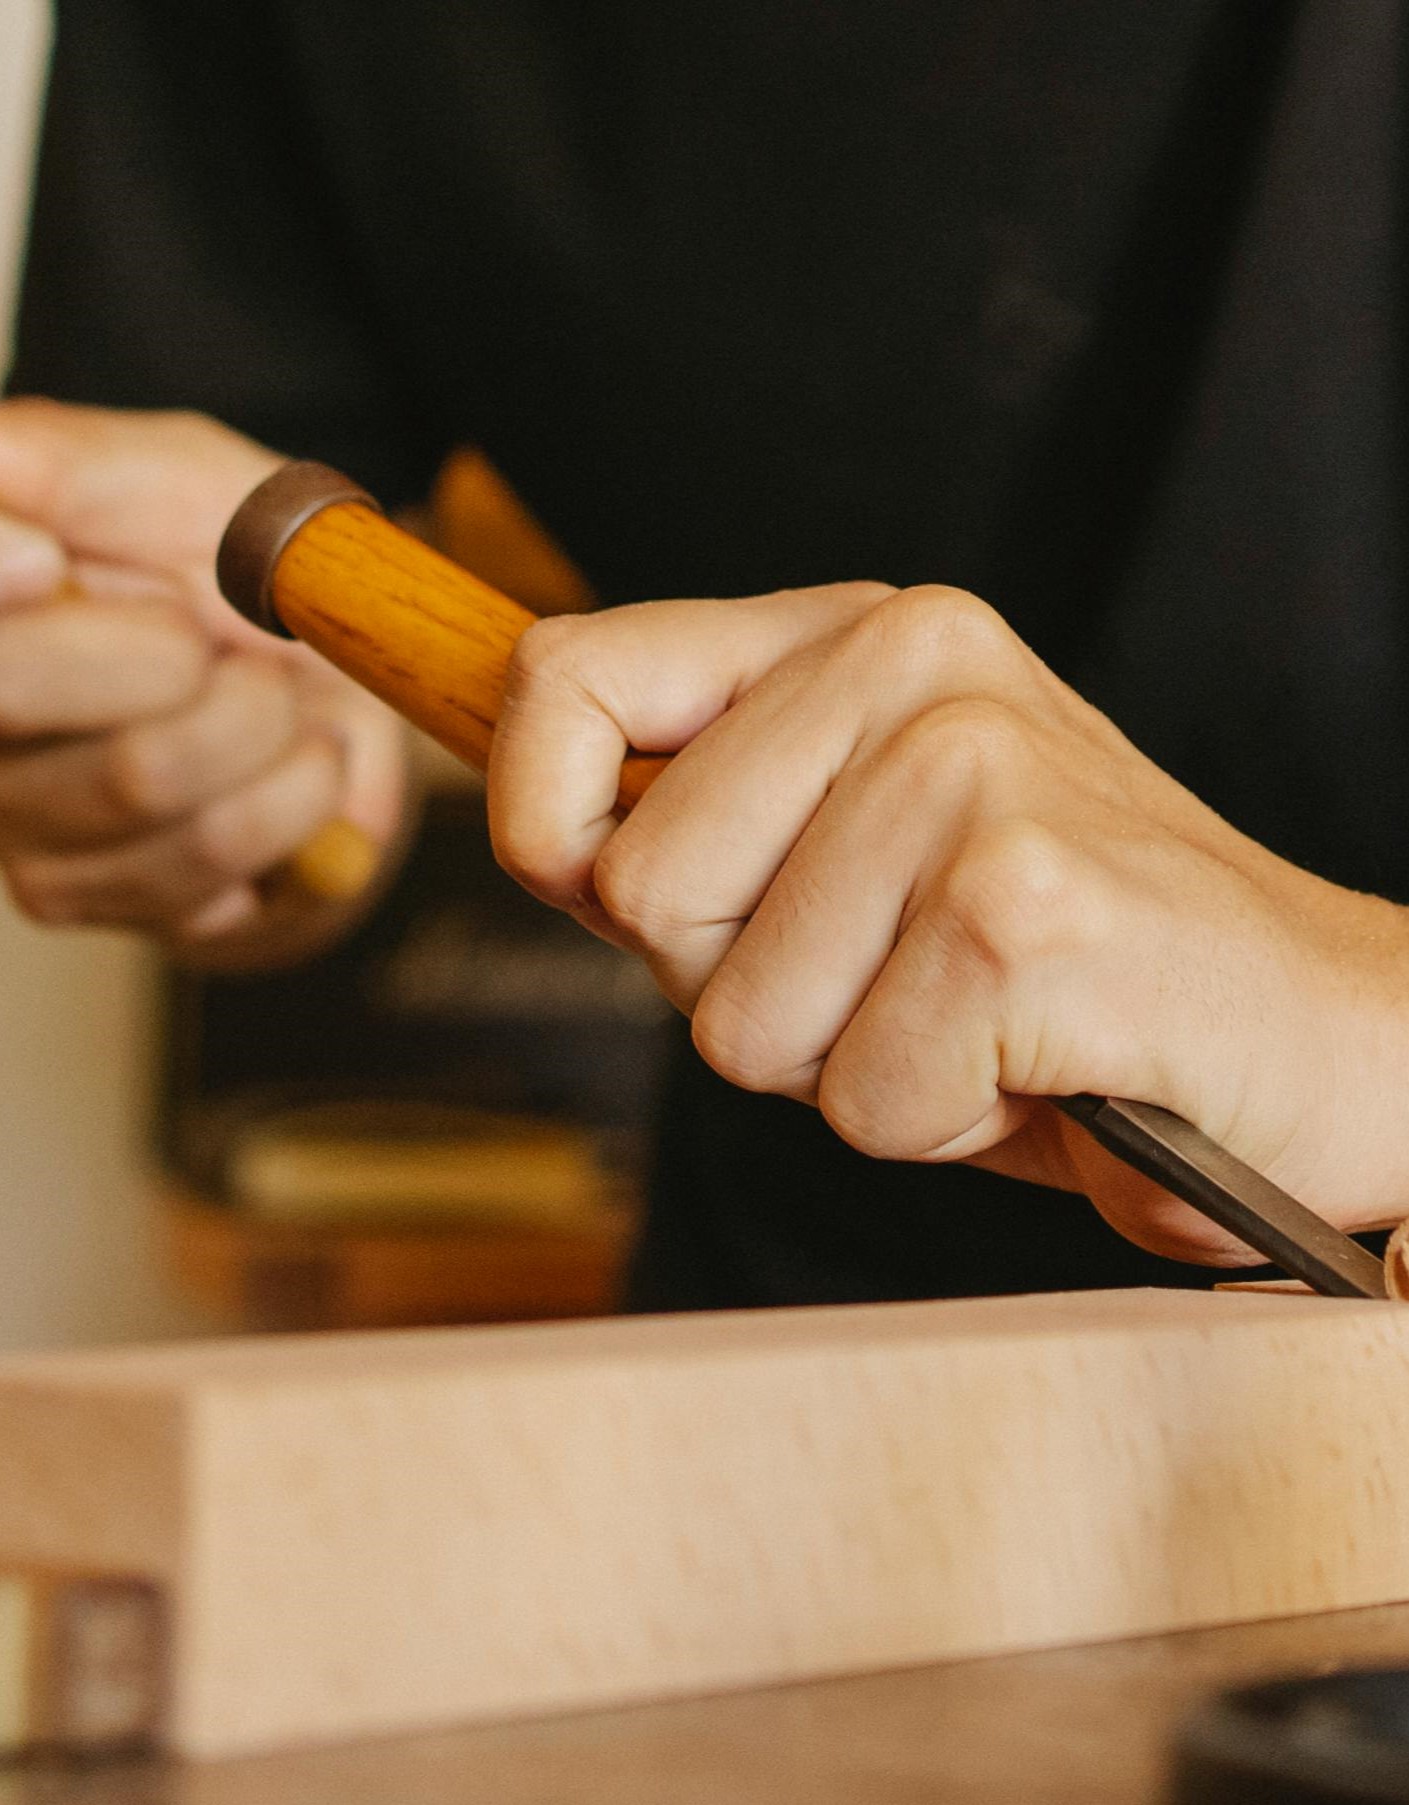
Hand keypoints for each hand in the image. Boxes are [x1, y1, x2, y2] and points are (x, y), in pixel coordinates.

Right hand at [0, 374, 406, 955]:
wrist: (342, 699)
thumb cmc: (241, 579)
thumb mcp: (183, 483)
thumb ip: (60, 461)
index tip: (40, 558)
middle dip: (164, 647)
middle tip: (218, 629)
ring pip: (134, 779)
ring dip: (254, 721)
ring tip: (274, 695)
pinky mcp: (66, 897)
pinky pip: (199, 858)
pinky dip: (288, 797)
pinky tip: (286, 768)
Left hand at [487, 585, 1408, 1260]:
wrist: (1314, 1039)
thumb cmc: (1054, 974)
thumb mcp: (849, 864)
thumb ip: (704, 828)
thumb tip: (536, 829)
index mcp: (853, 638)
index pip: (569, 677)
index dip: (535, 815)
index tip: (584, 880)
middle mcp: (911, 668)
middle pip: (642, 894)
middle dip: (741, 995)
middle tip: (890, 983)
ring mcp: (971, 777)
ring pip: (736, 1021)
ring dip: (843, 1071)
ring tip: (971, 1022)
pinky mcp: (1023, 908)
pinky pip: (856, 1093)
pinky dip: (934, 1121)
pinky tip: (1034, 1064)